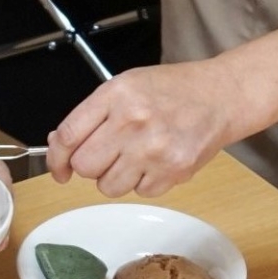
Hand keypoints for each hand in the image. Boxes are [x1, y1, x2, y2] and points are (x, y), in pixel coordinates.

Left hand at [48, 60, 244, 197]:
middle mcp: (133, 121)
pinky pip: (140, 192)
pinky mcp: (173, 171)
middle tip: (108, 154)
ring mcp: (154, 149)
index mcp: (117, 95)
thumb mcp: (126, 86)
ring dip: (115, 177)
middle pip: (85, 167)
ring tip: (135, 156)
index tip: (59, 168)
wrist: (220, 96)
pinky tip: (156, 161)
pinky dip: (143, 182)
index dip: (57, 158)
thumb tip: (59, 145)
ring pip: (108, 187)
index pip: (69, 136)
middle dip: (90, 166)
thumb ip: (91, 115)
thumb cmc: (172, 90)